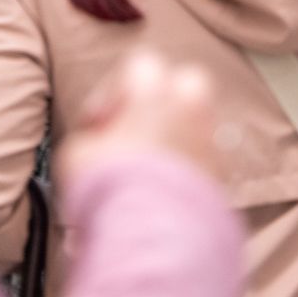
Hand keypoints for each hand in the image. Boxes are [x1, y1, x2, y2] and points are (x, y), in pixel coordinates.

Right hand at [58, 50, 220, 184]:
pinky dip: (183, 159)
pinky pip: (200, 151)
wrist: (152, 229)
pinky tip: (159, 182)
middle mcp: (190, 102)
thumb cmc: (113, 185)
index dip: (112, 94)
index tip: (99, 123)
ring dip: (171, 131)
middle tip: (129, 131)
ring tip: (142, 161)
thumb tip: (96, 141)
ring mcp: (209, 134)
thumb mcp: (77, 151)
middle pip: (180, 83)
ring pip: (193, 118)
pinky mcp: (219, 167)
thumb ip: (90, 134)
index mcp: (156, 87)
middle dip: (156, 102)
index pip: (137, 67)